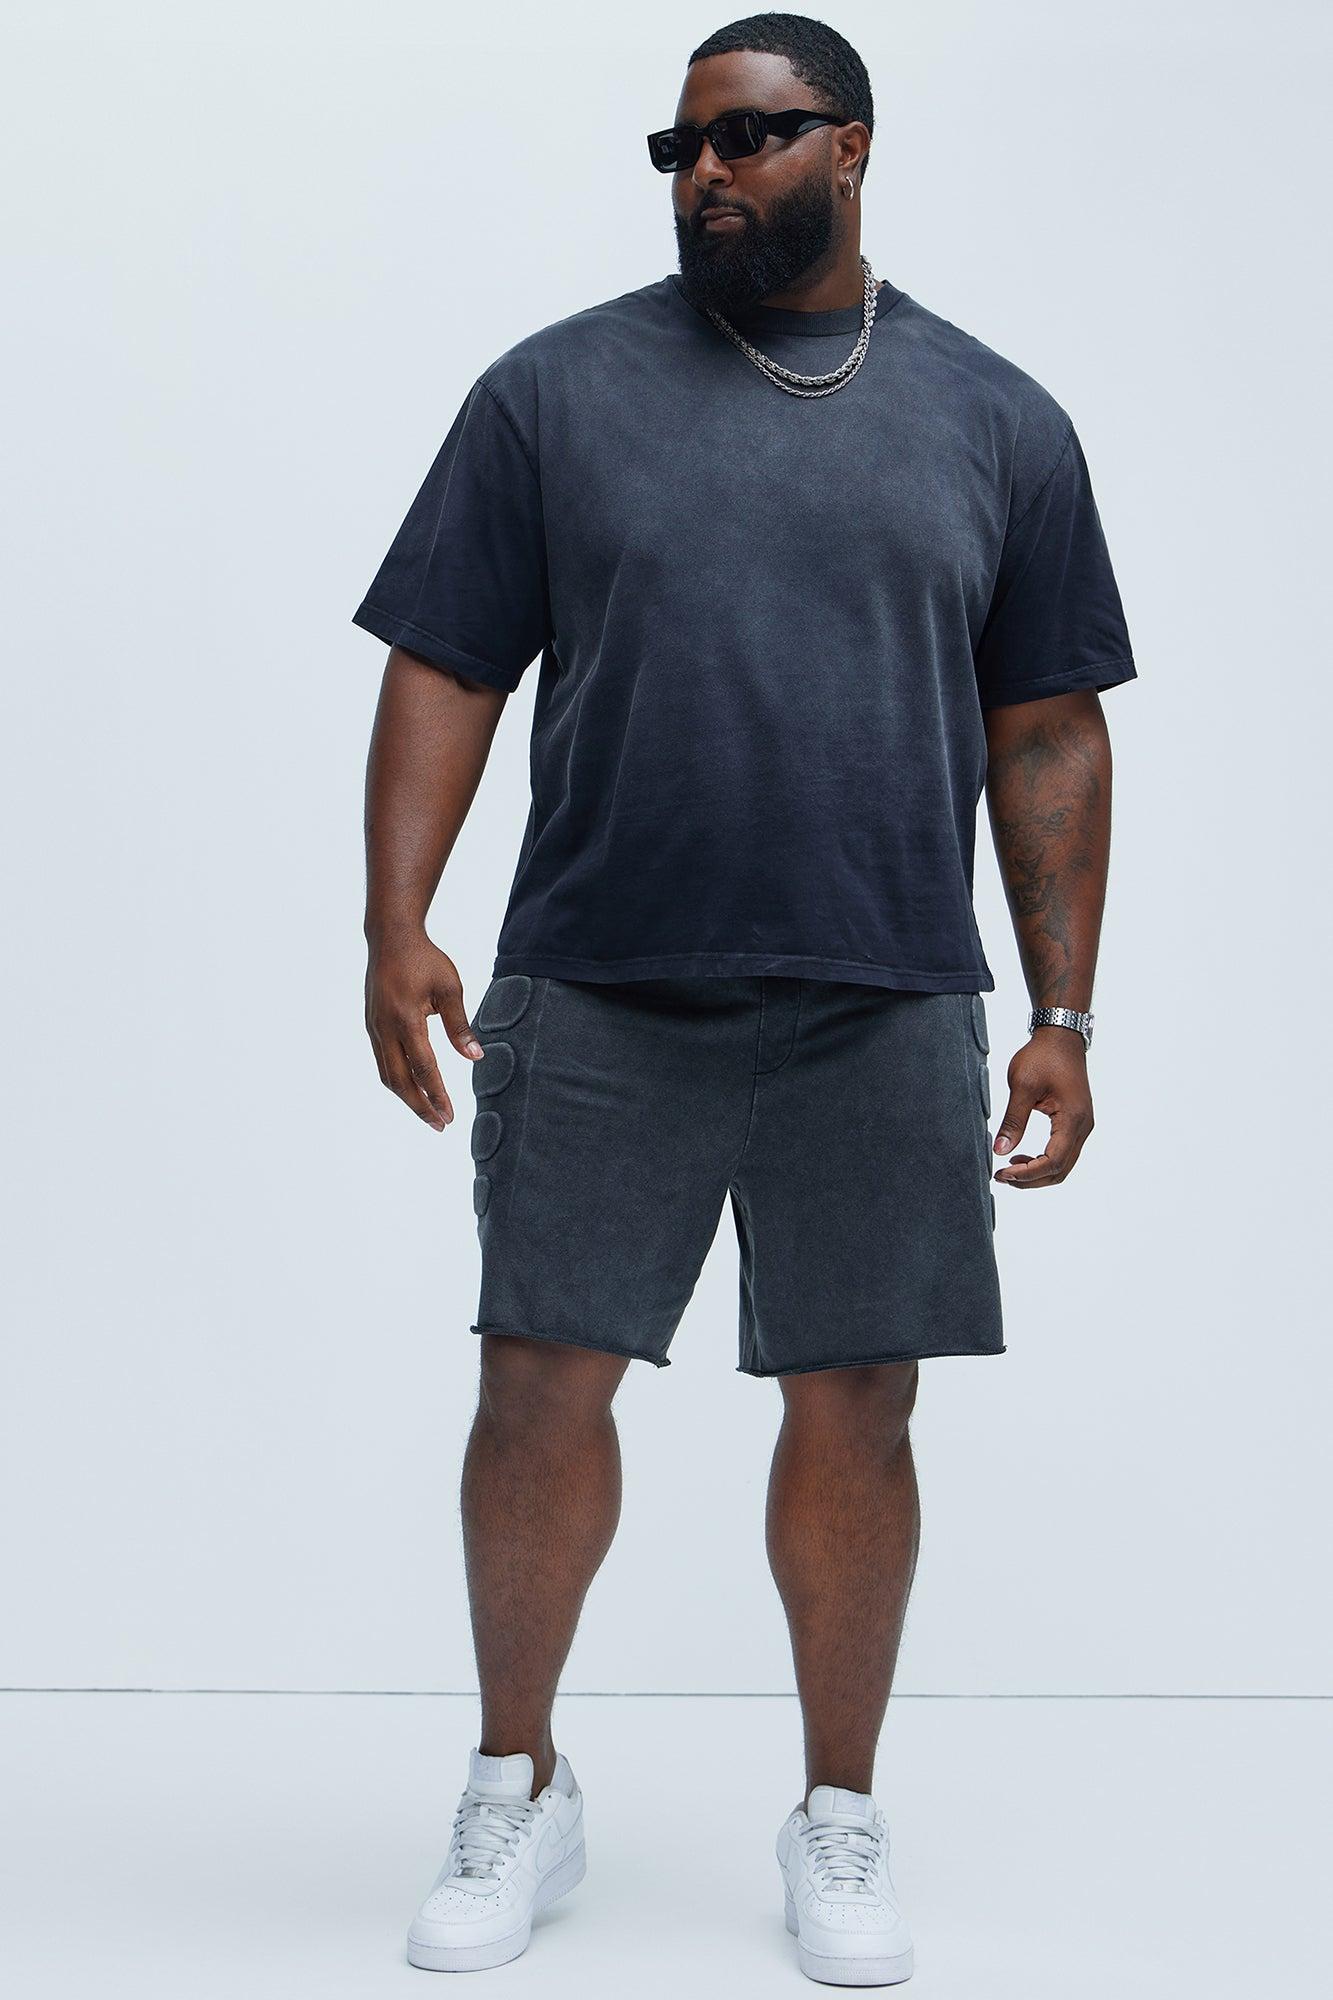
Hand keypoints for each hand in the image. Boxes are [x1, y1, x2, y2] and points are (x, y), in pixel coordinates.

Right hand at [365, 930, 483, 1131]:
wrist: (391, 938)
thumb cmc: (425, 960)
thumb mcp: (450, 988)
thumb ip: (460, 1026)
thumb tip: (476, 1057)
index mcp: (406, 1019)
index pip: (424, 1068)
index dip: (437, 1095)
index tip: (449, 1116)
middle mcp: (385, 1028)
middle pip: (401, 1081)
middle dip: (421, 1106)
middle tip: (440, 1125)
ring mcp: (374, 1028)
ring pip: (388, 1075)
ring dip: (407, 1098)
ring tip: (428, 1113)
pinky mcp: (371, 1026)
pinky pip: (383, 1061)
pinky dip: (397, 1080)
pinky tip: (412, 1088)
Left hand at [993, 1028, 1093, 1187]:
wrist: (1061, 1036)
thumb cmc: (1043, 1056)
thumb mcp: (1022, 1086)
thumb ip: (1013, 1121)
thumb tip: (1000, 1151)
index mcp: (1072, 1119)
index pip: (1053, 1161)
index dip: (1028, 1174)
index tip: (1003, 1173)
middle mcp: (1083, 1126)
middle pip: (1061, 1170)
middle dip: (1031, 1179)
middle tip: (1002, 1176)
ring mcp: (1082, 1125)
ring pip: (1064, 1164)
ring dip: (1038, 1172)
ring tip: (1010, 1167)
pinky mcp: (1076, 1122)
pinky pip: (1064, 1152)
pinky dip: (1044, 1160)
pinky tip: (1022, 1154)